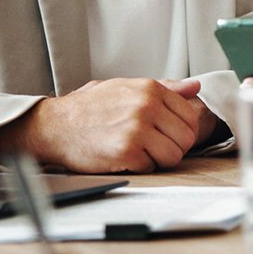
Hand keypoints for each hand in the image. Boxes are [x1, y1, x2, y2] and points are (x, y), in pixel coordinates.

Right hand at [0, 77, 215, 172]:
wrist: (56, 125)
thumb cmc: (91, 108)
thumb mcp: (127, 88)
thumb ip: (166, 88)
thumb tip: (195, 86)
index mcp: (150, 89)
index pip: (190, 116)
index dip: (180, 130)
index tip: (165, 134)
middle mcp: (147, 106)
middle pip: (186, 138)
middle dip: (172, 147)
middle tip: (151, 146)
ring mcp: (137, 128)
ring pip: (174, 156)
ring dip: (158, 159)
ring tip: (138, 151)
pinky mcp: (127, 151)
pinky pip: (153, 167)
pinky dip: (140, 167)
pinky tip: (123, 157)